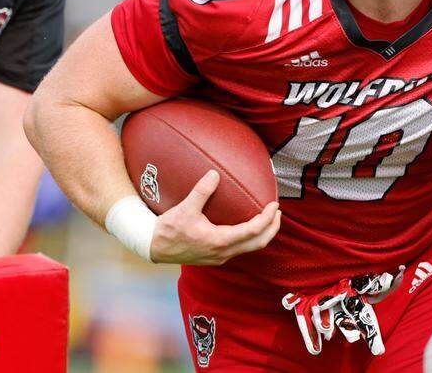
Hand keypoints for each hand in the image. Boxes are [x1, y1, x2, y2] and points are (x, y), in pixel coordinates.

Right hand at [150, 170, 280, 264]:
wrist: (153, 248)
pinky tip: (248, 225)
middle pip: (258, 243)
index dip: (268, 218)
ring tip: (268, 218)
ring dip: (263, 234)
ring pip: (250, 247)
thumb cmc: (168, 229)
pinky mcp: (215, 256)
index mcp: (220, 241)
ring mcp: (220, 256)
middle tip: (278, 212)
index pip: (253, 231)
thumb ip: (201, 191)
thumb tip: (214, 174)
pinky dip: (250, 237)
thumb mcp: (184, 209)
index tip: (274, 204)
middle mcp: (223, 252)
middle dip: (272, 228)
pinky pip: (241, 248)